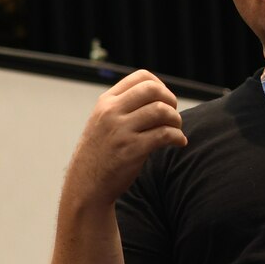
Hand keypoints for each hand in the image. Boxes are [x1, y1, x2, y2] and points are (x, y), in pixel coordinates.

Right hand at [64, 72, 185, 209]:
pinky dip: (178, 137)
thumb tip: (159, 97)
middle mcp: (111, 113)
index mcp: (105, 102)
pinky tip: (179, 142)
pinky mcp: (132, 150)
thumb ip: (123, 107)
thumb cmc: (99, 155)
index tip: (164, 100)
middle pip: (153, 90)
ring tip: (176, 130)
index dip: (160, 85)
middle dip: (171, 100)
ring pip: (161, 111)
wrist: (85, 186)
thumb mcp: (101, 123)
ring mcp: (121, 131)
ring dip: (176, 120)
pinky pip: (165, 134)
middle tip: (173, 115)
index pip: (141, 77)